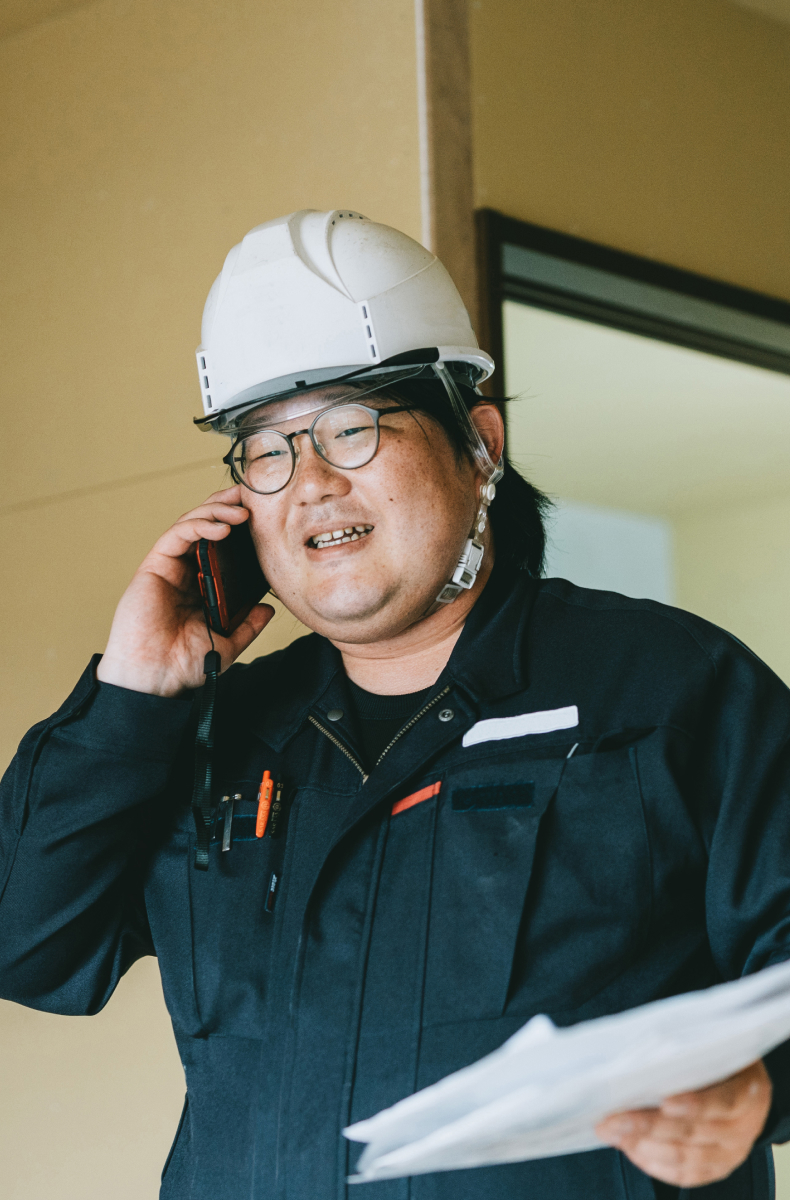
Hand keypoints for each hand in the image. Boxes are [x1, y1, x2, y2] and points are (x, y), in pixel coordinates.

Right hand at [97, 486, 273, 696]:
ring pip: (190, 524)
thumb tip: (270, 608)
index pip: (220, 546)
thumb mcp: (227, 643)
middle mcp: (183, 572)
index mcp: (199, 586)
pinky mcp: (153, 567)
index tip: (263, 518)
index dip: (239, 528)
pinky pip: (176, 536)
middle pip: (205, 526)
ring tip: (242, 510)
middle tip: (252, 495)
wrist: (156, 682)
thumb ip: (247, 625)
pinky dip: (199, 525)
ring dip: (216, 511)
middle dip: (227, 506)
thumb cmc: (183, 666)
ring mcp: (167, 568)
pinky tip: (222, 527)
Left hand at [596, 1060, 771, 1186]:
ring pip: (685, 1157)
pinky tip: (630, 1148)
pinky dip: (654, 1163)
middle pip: (693, 1132)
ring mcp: (730, 1153)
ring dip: (644, 1146)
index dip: (695, 1105)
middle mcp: (743, 1128)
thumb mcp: (715, 1048)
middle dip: (648, 1126)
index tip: (664, 1102)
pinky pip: (684, 1175)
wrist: (747, 1089)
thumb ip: (688, 1053)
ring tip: (613, 1133)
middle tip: (613, 1118)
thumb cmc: (721, 1061)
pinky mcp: (716, 1169)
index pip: (724, 1102)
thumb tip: (639, 1058)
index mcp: (748, 1091)